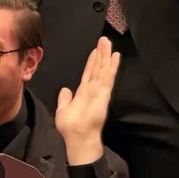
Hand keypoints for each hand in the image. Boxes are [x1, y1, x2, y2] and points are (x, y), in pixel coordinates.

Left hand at [54, 37, 119, 166]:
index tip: (94, 50)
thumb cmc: (71, 127)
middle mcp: (92, 89)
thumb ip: (64, 99)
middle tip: (104, 40)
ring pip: (103, 69)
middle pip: (97, 68)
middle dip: (101, 54)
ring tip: (109, 42)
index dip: (91, 62)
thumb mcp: (63, 110)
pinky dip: (112, 66)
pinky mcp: (104, 93)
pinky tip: (116, 56)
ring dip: (106, 55)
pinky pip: (108, 77)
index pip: (88, 73)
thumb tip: (65, 90)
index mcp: (83, 92)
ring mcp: (99, 90)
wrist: (78, 137)